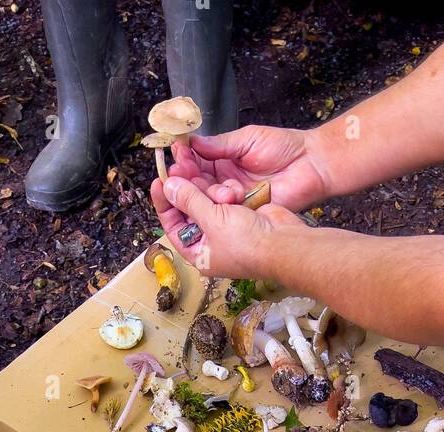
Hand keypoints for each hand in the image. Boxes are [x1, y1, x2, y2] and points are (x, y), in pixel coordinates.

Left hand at [152, 175, 303, 279]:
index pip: (172, 227)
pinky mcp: (242, 217)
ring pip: (208, 202)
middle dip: (185, 189)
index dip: (164, 204)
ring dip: (208, 189)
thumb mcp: (211, 220)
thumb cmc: (247, 242)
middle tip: (178, 165)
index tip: (160, 181)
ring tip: (208, 179)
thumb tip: (168, 186)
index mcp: (199, 253)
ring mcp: (228, 230)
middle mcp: (211, 243)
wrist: (284, 243)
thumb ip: (188, 200)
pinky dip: (225, 191)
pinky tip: (229, 188)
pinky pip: (226, 200)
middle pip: (189, 211)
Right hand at [167, 124, 329, 211]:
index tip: (176, 154)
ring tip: (203, 183)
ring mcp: (236, 198)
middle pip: (199, 183)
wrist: (312, 164)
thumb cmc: (284, 147)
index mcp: (224, 160)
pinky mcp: (248, 211)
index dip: (186, 159)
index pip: (197, 162)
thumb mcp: (247, 139)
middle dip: (188, 178)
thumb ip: (220, 145)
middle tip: (178, 174)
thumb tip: (192, 142)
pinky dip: (224, 205)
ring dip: (205, 191)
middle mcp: (226, 180)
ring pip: (211, 198)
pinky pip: (229, 212)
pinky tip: (222, 196)